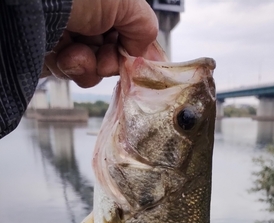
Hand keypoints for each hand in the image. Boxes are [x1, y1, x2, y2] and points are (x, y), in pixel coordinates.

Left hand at [41, 0, 157, 87]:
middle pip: (108, 55)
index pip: (126, 36)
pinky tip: (64, 56)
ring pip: (89, 67)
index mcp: (105, 4)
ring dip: (88, 67)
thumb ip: (144, 27)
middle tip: (103, 59)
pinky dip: (69, 68)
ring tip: (78, 55)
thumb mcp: (125, 1)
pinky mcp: (47, 51)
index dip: (130, 53)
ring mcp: (66, 34)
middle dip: (108, 62)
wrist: (33, 2)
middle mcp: (86, 16)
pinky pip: (66, 71)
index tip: (132, 63)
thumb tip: (146, 53)